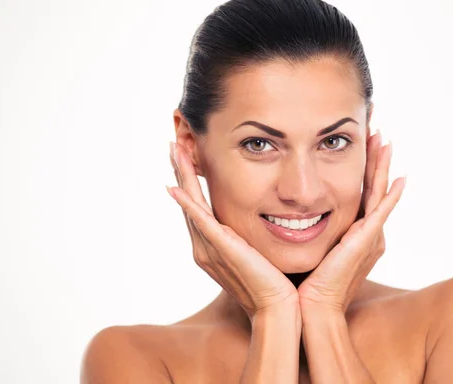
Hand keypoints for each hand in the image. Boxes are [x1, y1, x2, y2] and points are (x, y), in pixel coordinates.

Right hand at [166, 142, 298, 319]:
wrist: (278, 308)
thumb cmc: (273, 284)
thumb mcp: (257, 252)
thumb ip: (248, 236)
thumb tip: (260, 218)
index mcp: (214, 246)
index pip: (198, 207)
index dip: (191, 182)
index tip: (188, 157)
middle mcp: (205, 246)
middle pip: (189, 202)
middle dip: (181, 172)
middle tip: (174, 145)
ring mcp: (211, 248)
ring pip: (191, 205)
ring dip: (182, 177)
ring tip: (175, 151)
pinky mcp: (222, 249)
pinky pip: (201, 222)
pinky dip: (187, 204)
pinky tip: (175, 187)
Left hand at [298, 131, 405, 312]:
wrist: (307, 308)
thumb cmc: (299, 282)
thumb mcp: (299, 246)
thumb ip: (294, 226)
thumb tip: (275, 211)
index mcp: (348, 231)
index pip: (355, 189)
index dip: (358, 165)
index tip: (354, 140)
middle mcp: (362, 232)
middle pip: (371, 186)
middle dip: (374, 158)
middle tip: (375, 129)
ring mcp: (367, 236)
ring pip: (378, 192)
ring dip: (382, 166)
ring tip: (385, 140)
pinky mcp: (366, 242)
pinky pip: (382, 212)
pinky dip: (391, 195)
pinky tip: (400, 178)